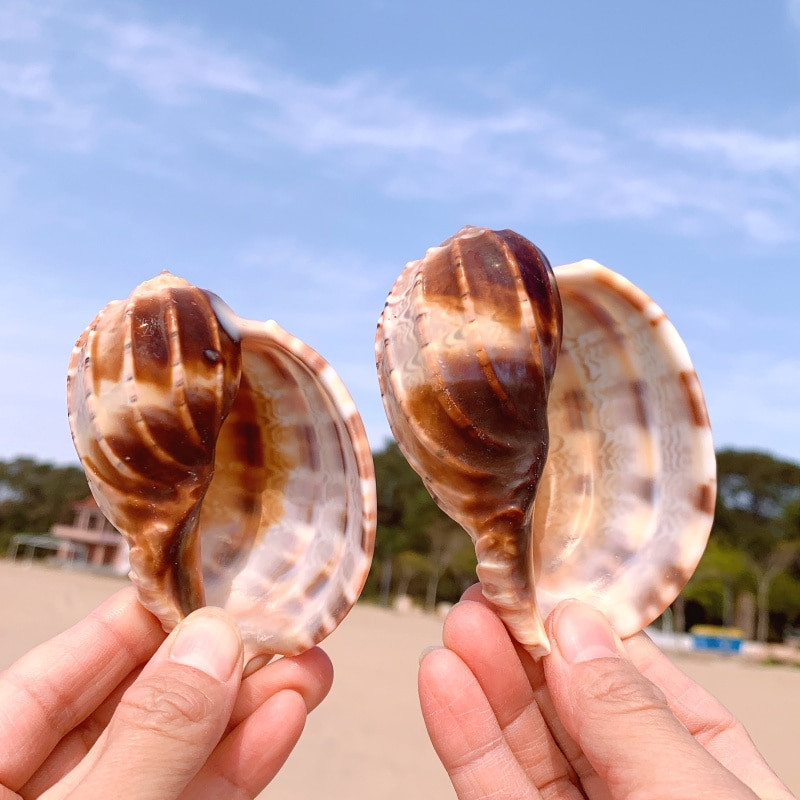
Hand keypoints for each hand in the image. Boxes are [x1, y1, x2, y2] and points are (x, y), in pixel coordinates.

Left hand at [0, 587, 331, 798]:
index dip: (138, 620)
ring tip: (306, 667)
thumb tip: (213, 642)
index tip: (209, 581)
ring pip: (176, 754)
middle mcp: (38, 792)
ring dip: (246, 713)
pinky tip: (283, 721)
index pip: (61, 670)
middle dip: (214, 666)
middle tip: (280, 625)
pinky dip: (239, 765)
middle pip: (131, 709)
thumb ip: (148, 738)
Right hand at [419, 585, 792, 799]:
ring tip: (459, 622)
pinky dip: (465, 738)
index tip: (546, 584)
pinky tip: (442, 682)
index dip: (593, 633)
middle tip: (487, 591)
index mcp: (712, 778)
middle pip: (576, 710)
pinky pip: (493, 792)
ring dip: (487, 682)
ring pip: (528, 747)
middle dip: (528, 648)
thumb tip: (575, 626)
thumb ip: (634, 720)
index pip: (648, 686)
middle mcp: (643, 794)